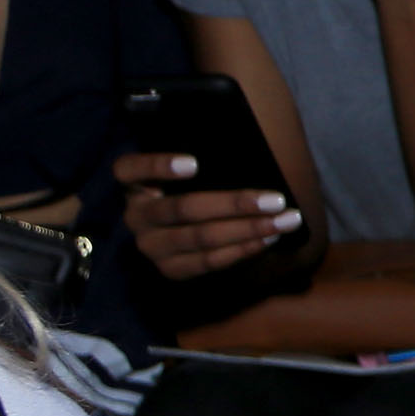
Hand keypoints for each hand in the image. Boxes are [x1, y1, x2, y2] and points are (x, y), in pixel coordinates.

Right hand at [115, 150, 301, 277]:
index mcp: (132, 183)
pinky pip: (208, 262)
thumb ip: (201, 155)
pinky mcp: (170, 269)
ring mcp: (151, 246)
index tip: (195, 164)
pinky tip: (268, 238)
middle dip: (234, 204)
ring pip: (200, 238)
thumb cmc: (190, 185)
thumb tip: (243, 145)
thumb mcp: (186, 168)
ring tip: (284, 221)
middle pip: (182, 209)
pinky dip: (242, 250)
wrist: (177, 228)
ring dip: (248, 230)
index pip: (130, 169)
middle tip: (276, 199)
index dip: (158, 166)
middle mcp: (136, 216)